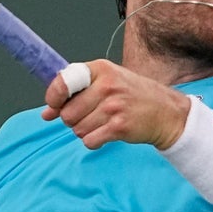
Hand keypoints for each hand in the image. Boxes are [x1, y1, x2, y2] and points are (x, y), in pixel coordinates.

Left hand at [41, 59, 190, 149]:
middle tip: (90, 116)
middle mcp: (107, 86)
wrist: (166, 112)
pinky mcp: (119, 127)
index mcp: (101, 69)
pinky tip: (106, 133)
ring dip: (85, 131)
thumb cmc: (133, 96)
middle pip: (67, 113)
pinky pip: (89, 141)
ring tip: (102, 123)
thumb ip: (76, 94)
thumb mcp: (107, 83)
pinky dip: (94, 141)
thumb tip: (47, 114)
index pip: (63, 83)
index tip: (54, 105)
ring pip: (77, 129)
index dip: (53, 97)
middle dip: (73, 120)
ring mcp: (114, 107)